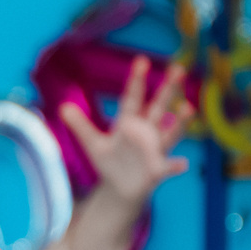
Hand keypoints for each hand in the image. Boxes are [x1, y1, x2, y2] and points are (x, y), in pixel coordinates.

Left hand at [58, 56, 190, 211]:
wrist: (120, 189)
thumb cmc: (109, 162)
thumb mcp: (93, 144)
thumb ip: (81, 126)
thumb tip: (62, 107)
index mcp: (129, 123)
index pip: (132, 98)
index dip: (136, 80)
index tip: (141, 60)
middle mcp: (146, 132)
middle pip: (158, 107)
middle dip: (168, 89)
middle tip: (178, 69)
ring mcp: (154, 149)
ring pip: (170, 132)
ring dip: (179, 121)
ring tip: (188, 108)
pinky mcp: (157, 170)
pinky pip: (168, 166)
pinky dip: (175, 165)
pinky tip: (182, 164)